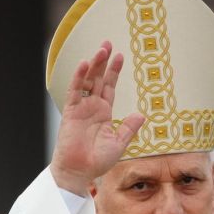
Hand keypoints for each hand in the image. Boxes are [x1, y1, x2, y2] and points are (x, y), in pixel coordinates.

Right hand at [49, 41, 145, 194]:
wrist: (79, 172)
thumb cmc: (97, 161)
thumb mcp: (119, 144)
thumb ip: (129, 128)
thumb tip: (142, 114)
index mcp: (103, 112)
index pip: (109, 86)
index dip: (114, 71)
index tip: (121, 55)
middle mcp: (92, 107)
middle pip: (98, 78)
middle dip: (104, 61)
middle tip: (108, 42)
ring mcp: (81, 108)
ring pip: (87, 80)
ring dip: (94, 65)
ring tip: (102, 49)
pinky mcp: (71, 112)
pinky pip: (75, 90)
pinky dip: (79, 76)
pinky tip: (86, 63)